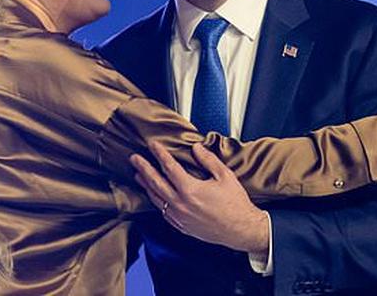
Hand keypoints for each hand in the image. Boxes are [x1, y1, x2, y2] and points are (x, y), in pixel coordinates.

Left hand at [129, 141, 268, 253]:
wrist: (241, 230)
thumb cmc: (235, 204)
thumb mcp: (225, 176)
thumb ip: (208, 160)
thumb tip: (196, 148)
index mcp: (191, 190)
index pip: (169, 167)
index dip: (159, 154)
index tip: (153, 145)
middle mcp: (181, 204)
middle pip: (156, 182)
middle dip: (143, 168)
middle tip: (134, 158)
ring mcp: (179, 216)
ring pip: (156, 198)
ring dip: (145, 185)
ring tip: (138, 175)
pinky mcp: (181, 226)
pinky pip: (162, 212)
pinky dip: (155, 201)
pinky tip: (153, 195)